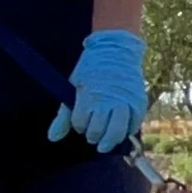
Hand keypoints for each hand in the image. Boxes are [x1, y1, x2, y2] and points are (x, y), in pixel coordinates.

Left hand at [48, 30, 146, 152]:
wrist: (115, 50)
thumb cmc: (91, 71)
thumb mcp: (74, 88)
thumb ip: (63, 115)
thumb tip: (52, 138)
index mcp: (89, 96)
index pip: (80, 124)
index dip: (79, 125)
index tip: (81, 120)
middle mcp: (108, 101)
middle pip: (98, 132)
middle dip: (93, 136)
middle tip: (93, 134)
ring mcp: (126, 102)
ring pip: (117, 133)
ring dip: (109, 141)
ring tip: (105, 142)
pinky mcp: (139, 102)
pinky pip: (134, 125)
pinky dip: (127, 132)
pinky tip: (120, 130)